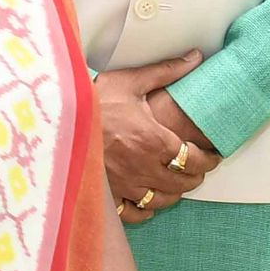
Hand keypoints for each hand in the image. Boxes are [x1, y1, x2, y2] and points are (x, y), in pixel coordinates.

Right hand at [97, 53, 207, 221]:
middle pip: (182, 182)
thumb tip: (195, 57)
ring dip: (174, 193)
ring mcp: (124, 184)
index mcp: (154, 140)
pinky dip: (145, 210)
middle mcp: (142, 166)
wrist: (56, 120)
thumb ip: (166, 72)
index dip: (209, 160)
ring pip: (161, 200)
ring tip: (176, 184)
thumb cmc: (93, 100)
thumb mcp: (130, 81)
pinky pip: (133, 213)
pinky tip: (148, 201)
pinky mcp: (107, 194)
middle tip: (198, 169)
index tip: (213, 156)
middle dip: (195, 176)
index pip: (195, 158)